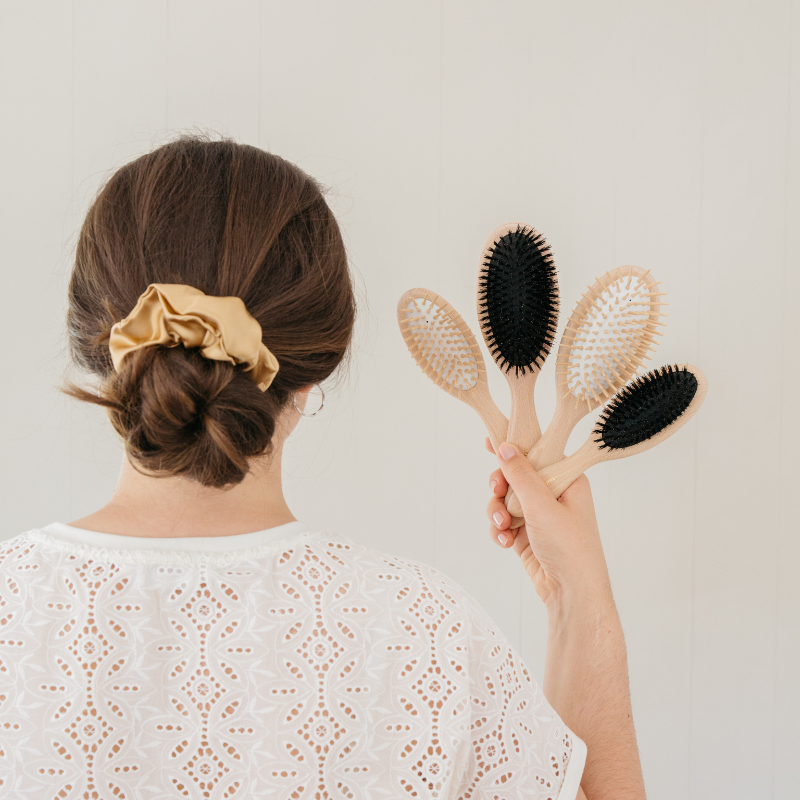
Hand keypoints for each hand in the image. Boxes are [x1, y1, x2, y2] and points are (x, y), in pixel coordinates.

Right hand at [485, 437, 613, 608]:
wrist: (572, 592)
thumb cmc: (569, 547)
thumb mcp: (542, 504)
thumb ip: (521, 474)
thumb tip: (505, 446)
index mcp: (566, 479)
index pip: (537, 453)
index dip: (514, 448)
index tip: (491, 443)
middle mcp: (553, 494)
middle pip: (515, 477)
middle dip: (501, 488)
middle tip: (496, 492)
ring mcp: (539, 515)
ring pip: (505, 500)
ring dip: (497, 512)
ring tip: (502, 526)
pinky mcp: (526, 533)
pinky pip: (504, 522)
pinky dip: (499, 530)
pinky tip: (504, 541)